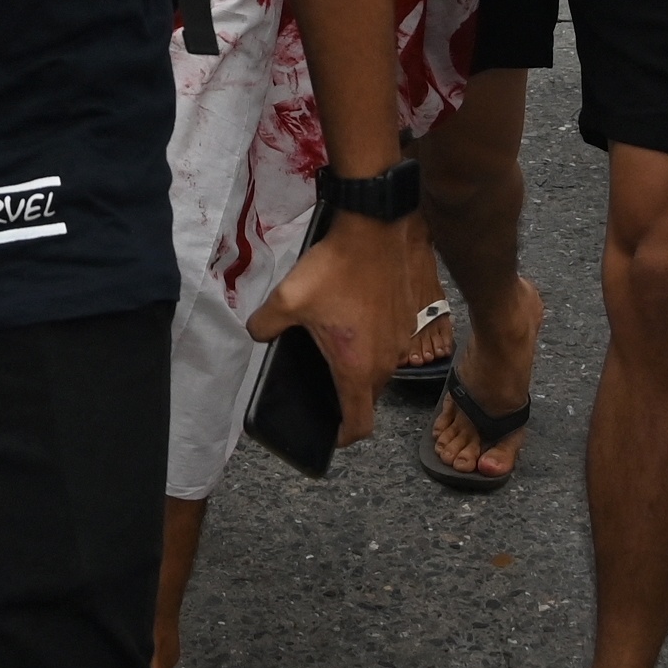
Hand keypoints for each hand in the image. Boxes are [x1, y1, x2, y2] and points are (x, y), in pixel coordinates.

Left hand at [246, 211, 408, 450]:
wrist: (376, 230)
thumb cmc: (335, 269)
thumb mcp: (287, 299)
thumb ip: (264, 326)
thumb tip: (258, 333)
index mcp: (357, 368)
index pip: (360, 425)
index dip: (344, 436)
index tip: (330, 432)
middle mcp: (386, 362)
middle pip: (369, 398)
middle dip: (347, 397)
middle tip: (321, 381)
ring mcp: (402, 341)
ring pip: (380, 370)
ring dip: (361, 368)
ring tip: (335, 346)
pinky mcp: (409, 320)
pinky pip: (390, 345)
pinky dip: (373, 344)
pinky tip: (352, 320)